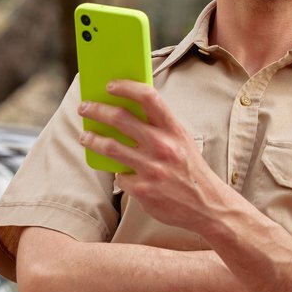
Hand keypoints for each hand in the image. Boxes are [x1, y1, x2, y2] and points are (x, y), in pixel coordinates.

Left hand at [77, 80, 228, 234]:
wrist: (208, 206)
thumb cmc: (190, 169)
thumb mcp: (182, 141)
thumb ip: (159, 127)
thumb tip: (126, 109)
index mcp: (174, 130)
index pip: (148, 97)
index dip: (126, 87)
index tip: (110, 85)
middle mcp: (163, 146)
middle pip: (120, 118)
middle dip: (96, 110)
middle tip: (84, 108)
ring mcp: (152, 168)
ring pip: (110, 147)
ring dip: (92, 139)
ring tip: (85, 136)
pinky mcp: (143, 190)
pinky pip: (120, 176)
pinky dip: (118, 173)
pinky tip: (120, 172)